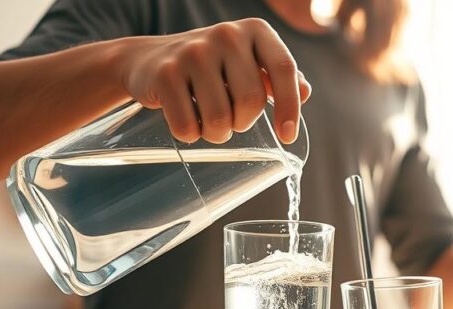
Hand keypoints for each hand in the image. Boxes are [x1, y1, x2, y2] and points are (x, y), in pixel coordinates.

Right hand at [116, 19, 311, 144]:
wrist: (147, 59)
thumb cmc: (210, 67)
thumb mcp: (246, 62)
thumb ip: (276, 75)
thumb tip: (304, 92)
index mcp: (254, 30)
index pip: (284, 69)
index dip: (290, 107)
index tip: (288, 135)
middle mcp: (226, 34)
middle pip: (251, 101)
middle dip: (243, 124)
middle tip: (232, 123)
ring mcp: (193, 52)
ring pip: (218, 119)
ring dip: (216, 134)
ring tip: (207, 123)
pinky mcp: (165, 73)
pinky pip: (187, 126)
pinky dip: (189, 135)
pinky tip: (186, 120)